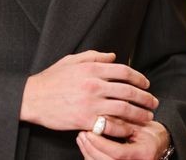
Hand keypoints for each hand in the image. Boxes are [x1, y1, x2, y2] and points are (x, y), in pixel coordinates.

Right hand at [19, 50, 157, 134]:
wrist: (32, 98)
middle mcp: (94, 85)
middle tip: (153, 102)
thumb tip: (113, 56)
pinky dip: (123, 128)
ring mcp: (90, 104)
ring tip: (147, 117)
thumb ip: (94, 56)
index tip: (146, 84)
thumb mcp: (71, 61)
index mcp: (91, 69)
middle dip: (145, 98)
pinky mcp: (85, 120)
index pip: (124, 71)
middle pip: (129, 91)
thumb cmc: (51, 79)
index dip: (139, 77)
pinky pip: (110, 125)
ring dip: (139, 114)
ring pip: (124, 109)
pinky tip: (129, 129)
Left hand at [76, 120, 169, 159]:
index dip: (101, 143)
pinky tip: (86, 145)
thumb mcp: (140, 125)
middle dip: (90, 148)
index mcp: (143, 153)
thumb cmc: (151, 133)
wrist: (159, 145)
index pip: (118, 153)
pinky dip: (91, 156)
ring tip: (82, 137)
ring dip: (88, 152)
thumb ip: (122, 122)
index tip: (90, 132)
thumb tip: (101, 116)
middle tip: (82, 133)